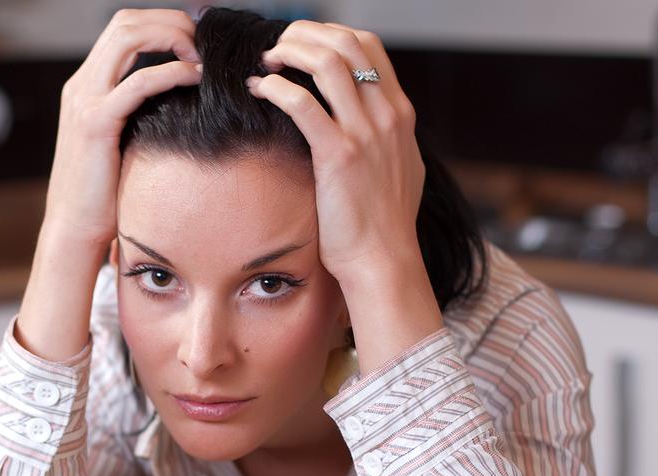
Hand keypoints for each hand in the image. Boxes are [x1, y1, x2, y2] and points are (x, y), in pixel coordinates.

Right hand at [46, 8, 200, 249]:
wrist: (74, 228)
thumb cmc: (105, 193)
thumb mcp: (122, 141)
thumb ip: (139, 113)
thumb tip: (180, 101)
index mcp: (86, 85)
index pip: (124, 28)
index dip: (162, 24)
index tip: (196, 43)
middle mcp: (81, 84)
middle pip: (126, 22)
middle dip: (170, 22)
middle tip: (204, 42)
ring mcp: (85, 100)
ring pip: (128, 37)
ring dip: (171, 36)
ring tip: (200, 56)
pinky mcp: (95, 122)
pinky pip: (138, 82)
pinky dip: (171, 72)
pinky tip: (195, 79)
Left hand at [247, 22, 441, 368]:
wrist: (384, 260)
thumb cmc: (383, 222)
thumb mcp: (397, 166)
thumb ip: (383, 135)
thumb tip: (362, 117)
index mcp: (399, 113)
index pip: (368, 44)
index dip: (330, 33)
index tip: (301, 43)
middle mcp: (387, 115)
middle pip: (346, 42)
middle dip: (305, 34)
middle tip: (276, 47)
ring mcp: (366, 133)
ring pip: (327, 62)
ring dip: (289, 52)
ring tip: (265, 63)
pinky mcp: (339, 155)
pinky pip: (302, 103)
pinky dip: (275, 88)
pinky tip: (258, 90)